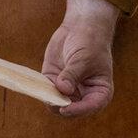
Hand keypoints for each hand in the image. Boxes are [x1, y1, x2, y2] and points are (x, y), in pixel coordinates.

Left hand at [41, 0, 117, 117]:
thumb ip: (72, 75)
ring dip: (48, 98)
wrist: (81, 27)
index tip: (65, 109)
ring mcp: (68, 88)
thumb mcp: (83, 58)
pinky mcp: (53, 81)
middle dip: (60, 105)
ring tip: (43, 89)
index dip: (78, 111)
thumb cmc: (90, 42)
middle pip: (71, 108)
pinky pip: (45, 90)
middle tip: (50, 99)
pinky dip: (40, 90)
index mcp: (100, 91)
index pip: (90, 107)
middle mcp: (84, 94)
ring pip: (56, 102)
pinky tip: (36, 84)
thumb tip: (62, 89)